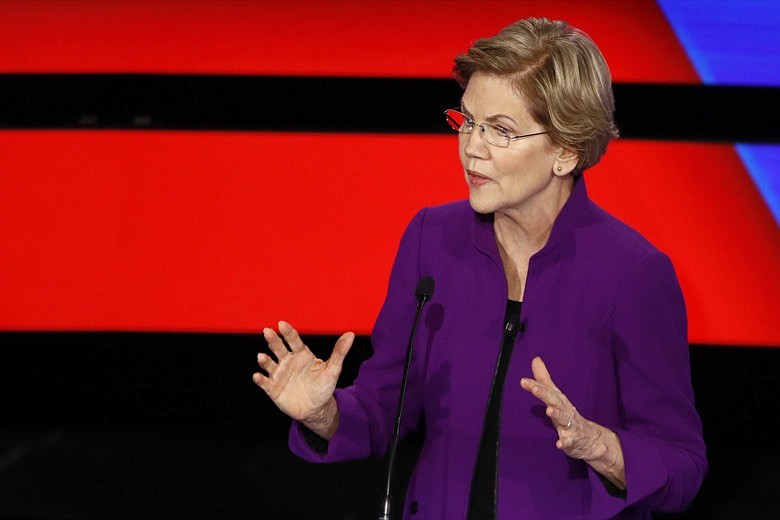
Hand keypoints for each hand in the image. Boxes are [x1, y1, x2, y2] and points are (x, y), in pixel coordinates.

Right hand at [253, 320, 354, 440]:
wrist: (316, 409)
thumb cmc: (324, 386)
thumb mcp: (333, 369)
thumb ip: (339, 352)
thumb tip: (351, 334)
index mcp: (301, 354)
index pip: (294, 340)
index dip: (288, 332)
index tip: (282, 324)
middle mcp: (288, 361)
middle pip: (278, 348)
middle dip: (273, 340)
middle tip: (267, 331)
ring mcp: (279, 374)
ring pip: (269, 364)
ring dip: (265, 360)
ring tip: (262, 357)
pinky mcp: (273, 388)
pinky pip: (265, 382)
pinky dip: (260, 379)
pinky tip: (257, 376)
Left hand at [520, 356, 624, 488]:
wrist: (590, 438)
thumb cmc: (568, 415)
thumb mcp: (555, 397)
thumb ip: (544, 380)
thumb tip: (535, 359)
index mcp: (559, 400)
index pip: (546, 390)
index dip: (535, 384)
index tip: (523, 381)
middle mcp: (565, 410)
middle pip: (555, 400)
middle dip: (545, 394)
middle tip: (534, 388)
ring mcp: (570, 425)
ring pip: (564, 418)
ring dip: (557, 414)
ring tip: (549, 410)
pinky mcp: (573, 441)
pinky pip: (569, 442)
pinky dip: (565, 442)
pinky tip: (559, 444)